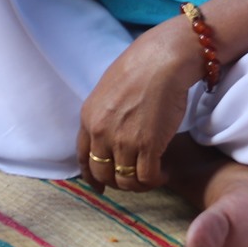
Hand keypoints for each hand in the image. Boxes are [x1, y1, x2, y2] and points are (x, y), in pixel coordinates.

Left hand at [76, 20, 198, 193]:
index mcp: (87, 117)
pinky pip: (146, 177)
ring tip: (153, 175)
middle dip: (118, 182)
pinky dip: (156, 180)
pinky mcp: (147, 145)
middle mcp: (100, 132)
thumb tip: (111, 134)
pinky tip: (165, 171)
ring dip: (139, 184)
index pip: (83, 158)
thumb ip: (104, 115)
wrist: (163, 60)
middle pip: (102, 173)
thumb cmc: (141, 67)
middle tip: (135, 178)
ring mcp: (122, 140)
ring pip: (125, 180)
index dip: (92, 176)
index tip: (100, 186)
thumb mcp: (108, 91)